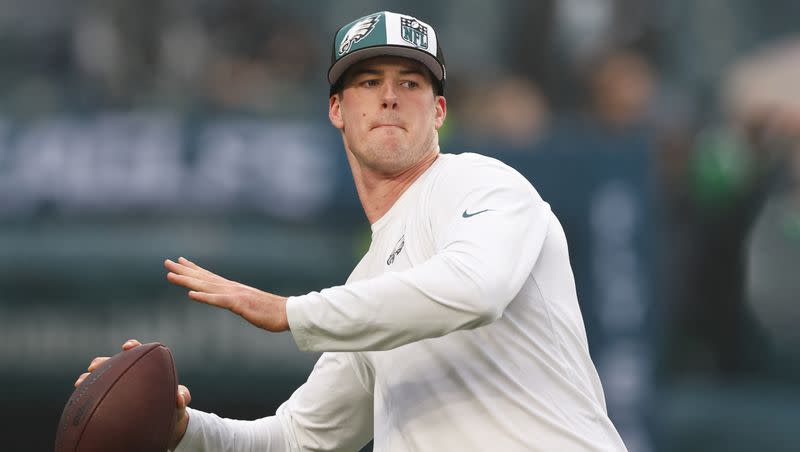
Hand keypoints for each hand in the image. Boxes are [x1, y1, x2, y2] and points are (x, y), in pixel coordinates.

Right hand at [74, 339, 190, 449]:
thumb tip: (179, 397)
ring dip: (90, 379)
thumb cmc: (173, 409)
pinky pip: (97, 396)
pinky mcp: (111, 401)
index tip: (127, 347)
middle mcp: (131, 376)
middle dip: (102, 362)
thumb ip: (182, 397)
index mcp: (148, 370)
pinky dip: (87, 395)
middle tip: (94, 367)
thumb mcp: (180, 403)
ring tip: (81, 382)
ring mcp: (120, 388)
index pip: (140, 353)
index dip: (132, 347)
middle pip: (114, 363)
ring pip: (102, 378)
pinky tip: (78, 398)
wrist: (164, 426)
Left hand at [165, 257, 289, 331]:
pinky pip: (218, 301)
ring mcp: (235, 295)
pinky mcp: (240, 305)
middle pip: (203, 278)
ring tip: (170, 276)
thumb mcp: (251, 304)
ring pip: (206, 286)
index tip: (179, 261)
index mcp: (233, 288)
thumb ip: (240, 301)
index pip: (209, 276)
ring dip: (188, 281)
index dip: (193, 269)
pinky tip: (191, 295)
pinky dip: (204, 298)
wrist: (289, 312)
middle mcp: (231, 287)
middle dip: (184, 270)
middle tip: (166, 263)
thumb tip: (234, 301)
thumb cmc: (272, 311)